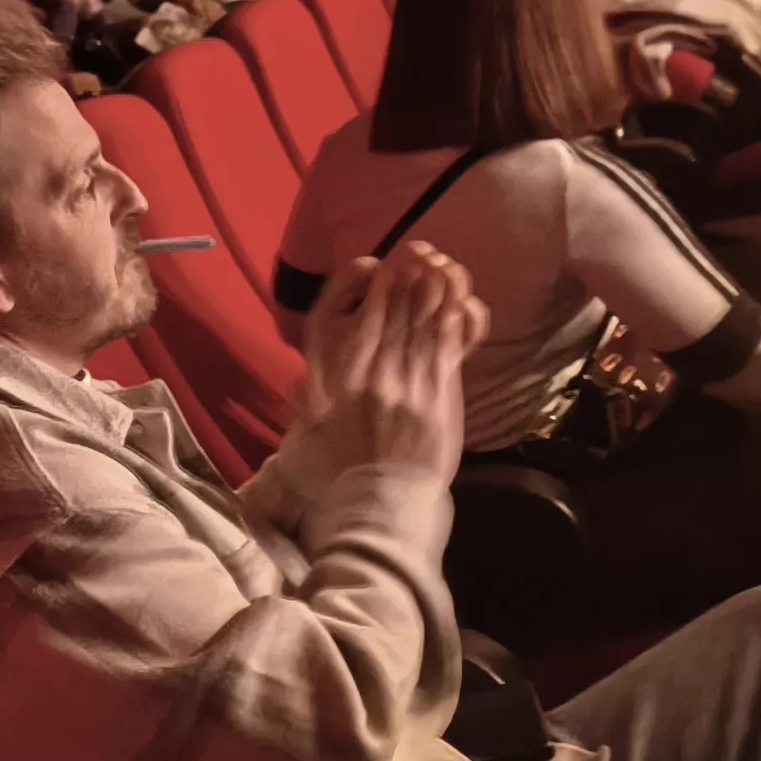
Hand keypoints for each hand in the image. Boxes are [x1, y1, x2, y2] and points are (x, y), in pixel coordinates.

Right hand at [291, 242, 485, 484]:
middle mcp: (369, 378)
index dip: (361, 290)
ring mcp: (405, 387)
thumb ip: (304, 406)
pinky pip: (447, 351)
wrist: (381, 507)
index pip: (348, 324)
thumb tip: (298, 383)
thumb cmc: (342, 475)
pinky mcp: (437, 399)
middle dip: (405, 279)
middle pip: (388, 315)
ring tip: (441, 264)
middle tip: (418, 252)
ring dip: (433, 290)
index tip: (374, 268)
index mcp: (336, 384)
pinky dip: (455, 323)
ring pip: (420, 327)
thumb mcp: (309, 438)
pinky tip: (462, 302)